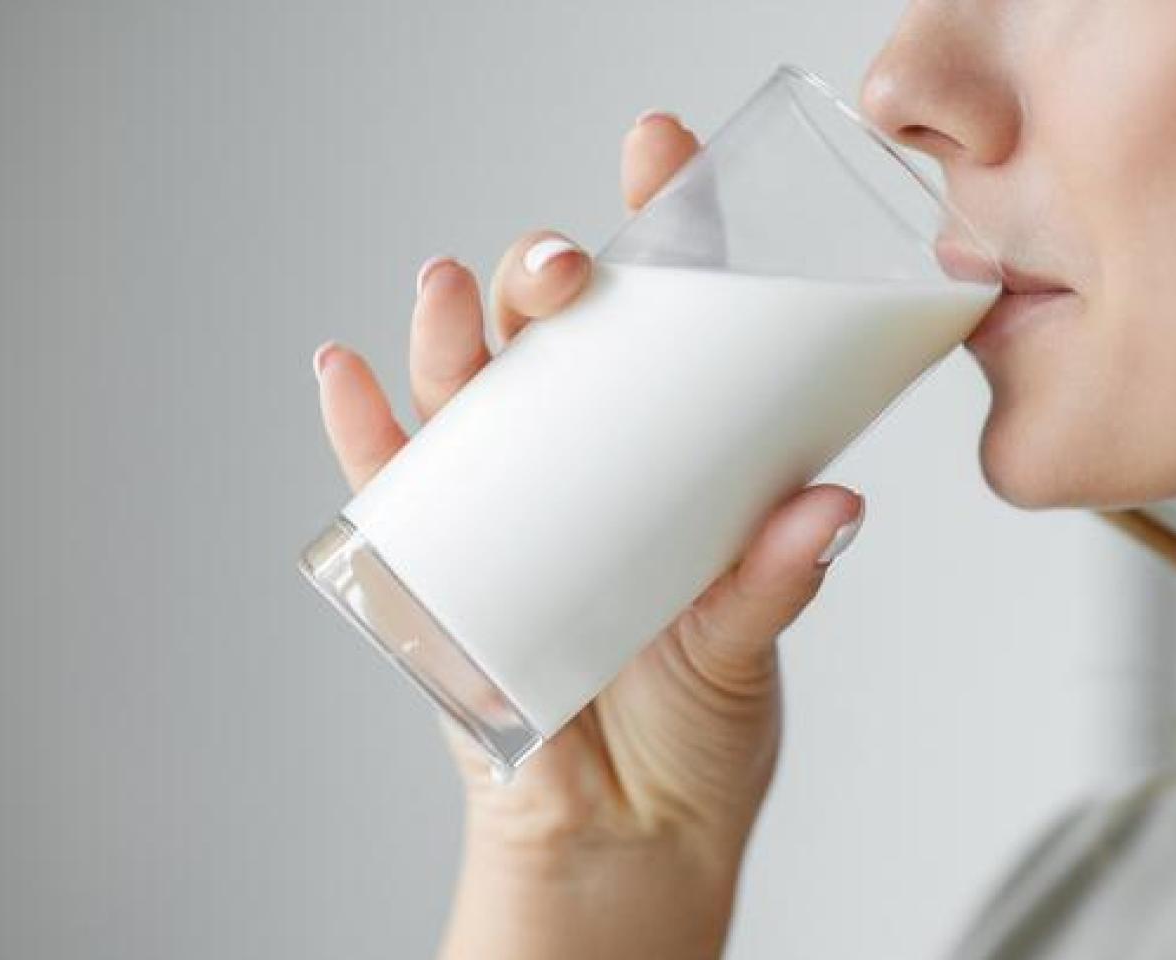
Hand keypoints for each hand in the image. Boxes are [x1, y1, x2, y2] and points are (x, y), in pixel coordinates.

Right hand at [311, 111, 864, 959]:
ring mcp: (506, 509)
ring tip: (448, 289)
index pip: (661, 321)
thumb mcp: (744, 642)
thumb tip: (833, 506)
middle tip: (565, 267)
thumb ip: (776, 578)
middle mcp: (584, 465)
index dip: (658, 230)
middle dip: (544, 280)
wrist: (627, 837)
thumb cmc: (696, 730)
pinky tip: (342, 372)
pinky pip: (389, 490)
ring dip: (446, 333)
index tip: (662, 159)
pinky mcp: (436, 571)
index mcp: (667, 460)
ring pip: (463, 394)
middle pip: (547, 340)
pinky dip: (361, 432)